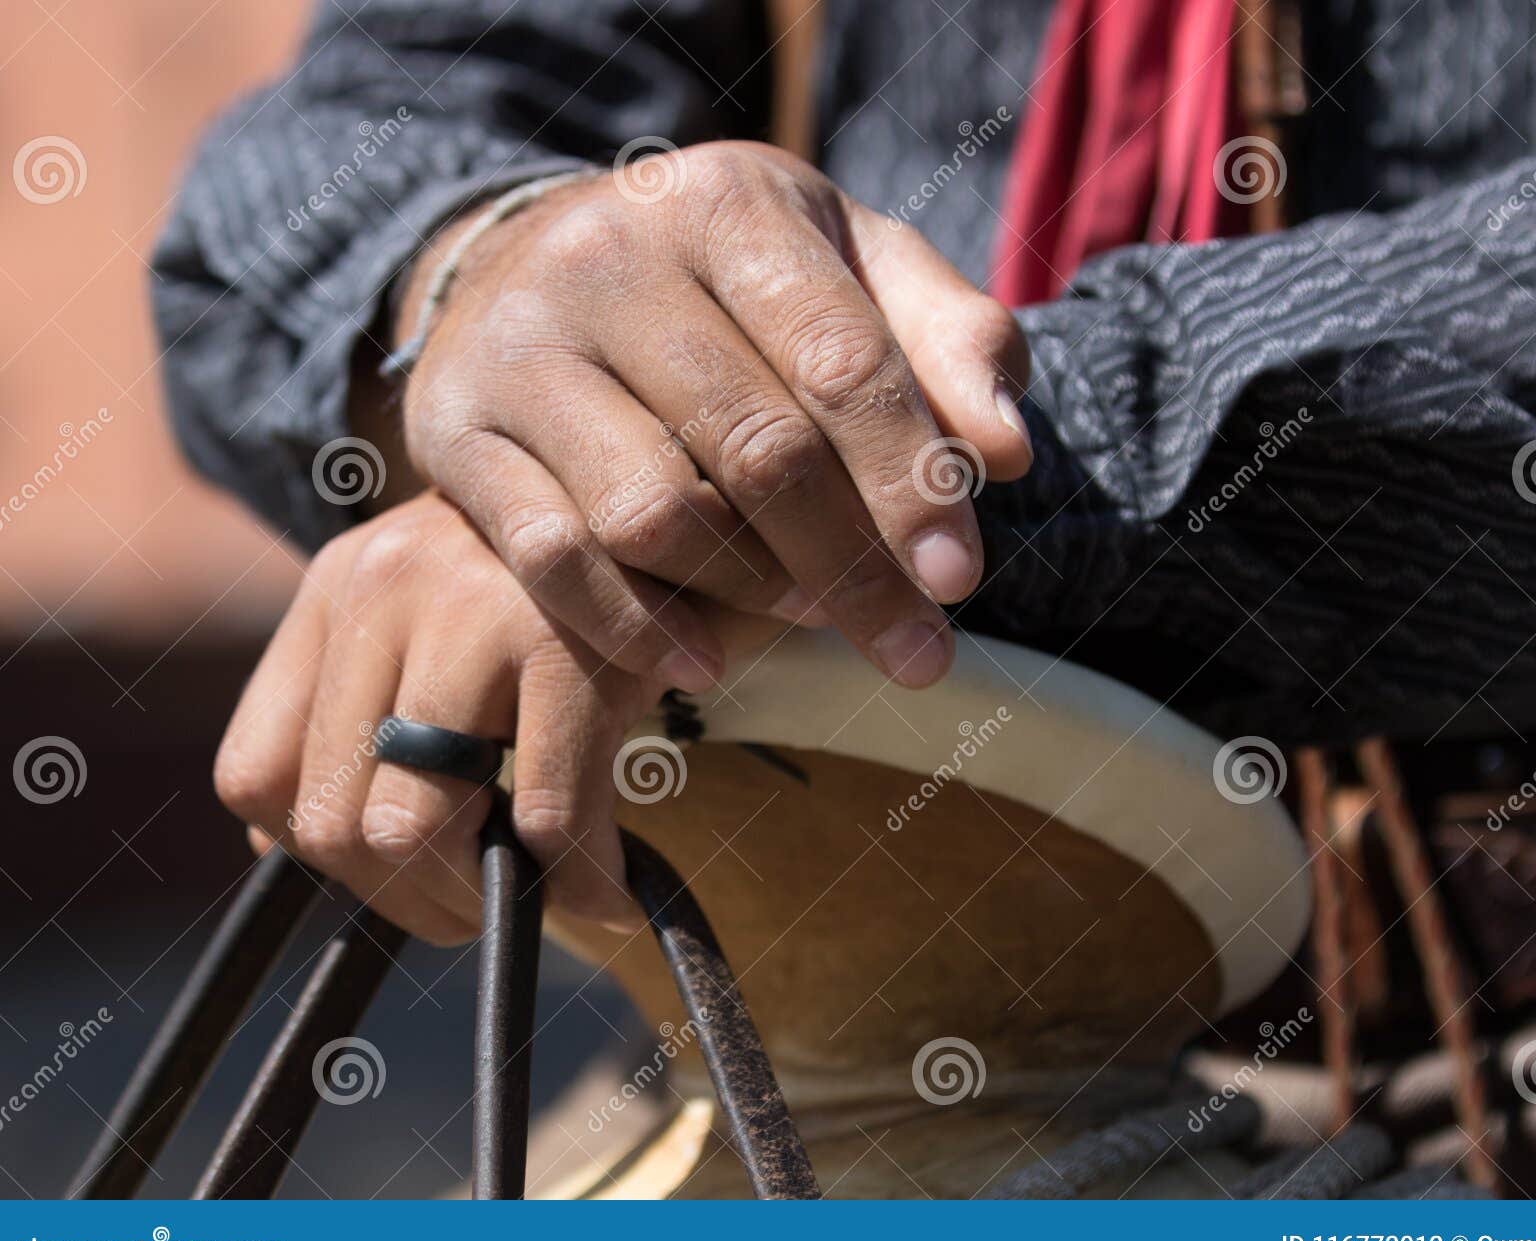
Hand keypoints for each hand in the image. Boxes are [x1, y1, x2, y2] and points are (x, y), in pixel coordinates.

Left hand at [214, 493, 656, 941]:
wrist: (671, 493)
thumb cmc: (563, 580)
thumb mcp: (439, 612)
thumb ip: (358, 709)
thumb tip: (283, 847)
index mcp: (337, 588)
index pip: (256, 776)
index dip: (319, 862)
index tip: (398, 878)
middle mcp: (383, 584)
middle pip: (331, 821)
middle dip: (411, 898)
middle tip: (478, 905)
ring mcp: (471, 607)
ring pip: (413, 829)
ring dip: (480, 898)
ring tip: (534, 890)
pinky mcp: (572, 637)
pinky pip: (545, 815)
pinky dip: (579, 882)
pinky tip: (607, 891)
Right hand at [394, 141, 1030, 694]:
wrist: (539, 255)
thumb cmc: (733, 278)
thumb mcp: (852, 266)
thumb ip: (944, 339)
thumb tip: (1006, 449)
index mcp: (727, 203)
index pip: (840, 356)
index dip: (908, 480)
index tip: (960, 582)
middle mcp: (609, 260)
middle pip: (755, 447)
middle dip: (852, 569)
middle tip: (918, 653)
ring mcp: (520, 347)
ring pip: (651, 511)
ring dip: (752, 595)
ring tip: (815, 624)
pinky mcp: (454, 431)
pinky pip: (549, 555)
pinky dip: (633, 628)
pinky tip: (704, 667)